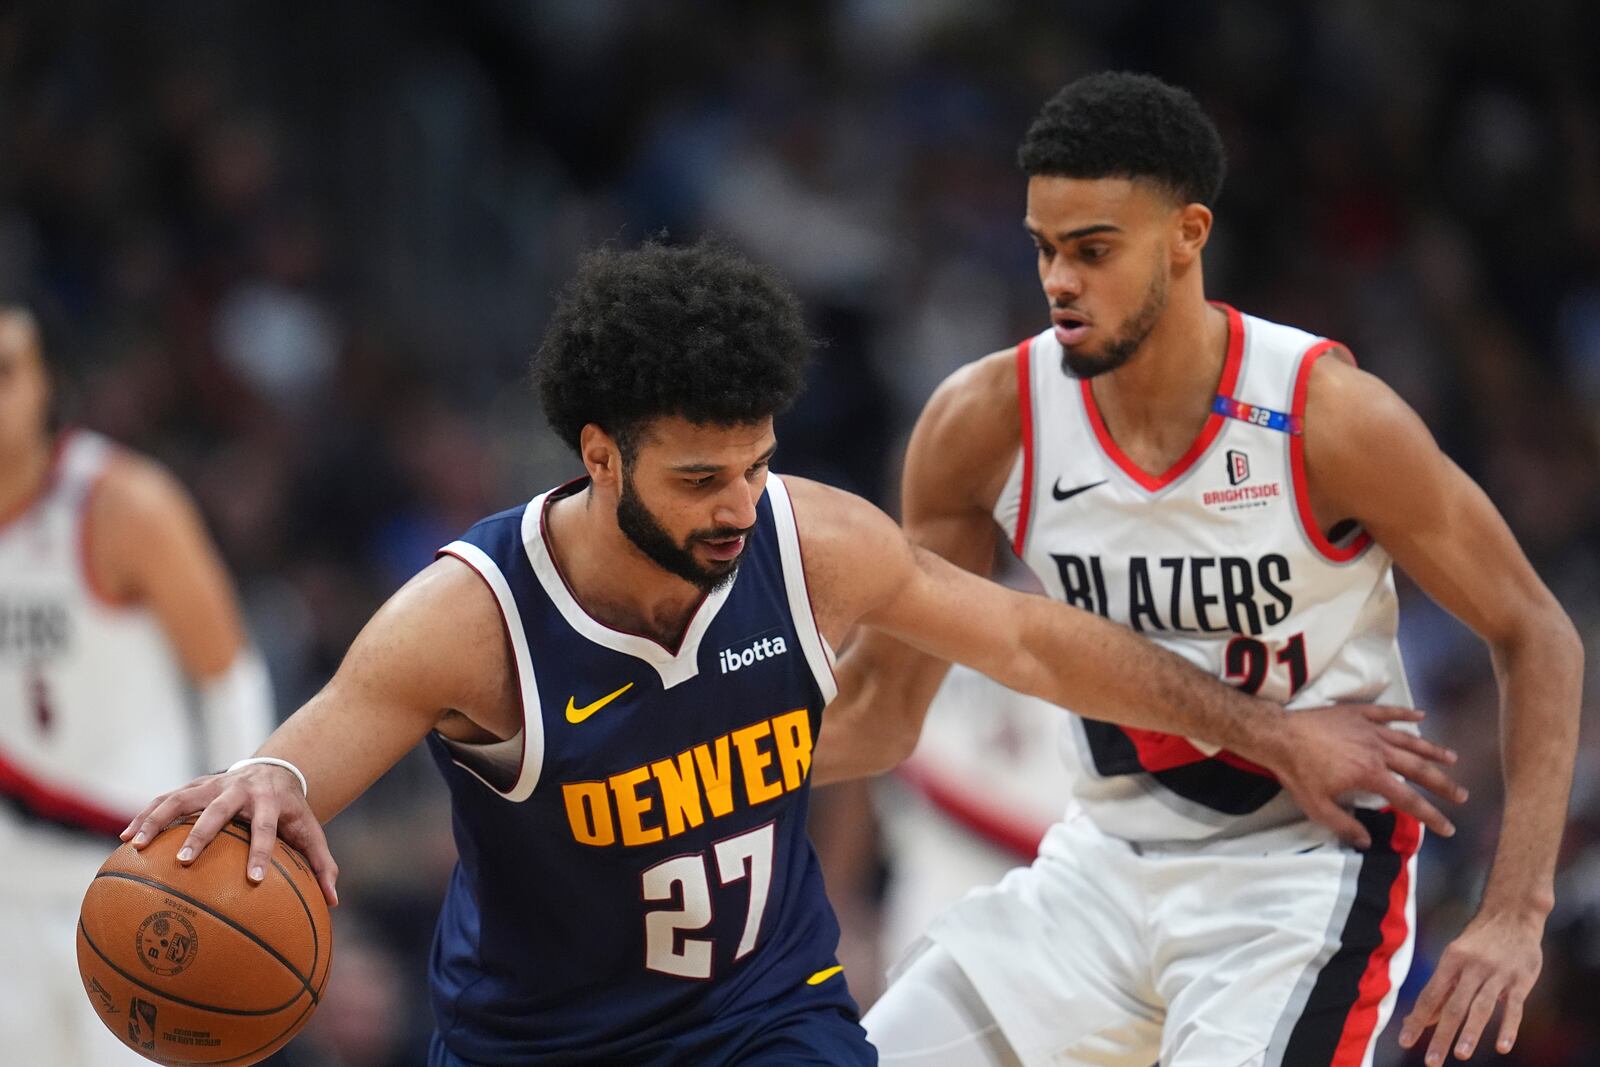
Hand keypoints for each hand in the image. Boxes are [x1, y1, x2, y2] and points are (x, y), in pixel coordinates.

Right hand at [119, 764, 338, 906]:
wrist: (276, 771)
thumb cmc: (292, 812)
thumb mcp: (311, 832)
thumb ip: (321, 864)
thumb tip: (333, 901)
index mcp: (270, 802)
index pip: (265, 829)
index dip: (260, 853)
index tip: (253, 881)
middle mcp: (240, 790)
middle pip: (218, 809)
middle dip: (201, 833)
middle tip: (184, 862)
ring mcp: (214, 784)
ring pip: (182, 797)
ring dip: (157, 819)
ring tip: (134, 846)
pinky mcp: (196, 785)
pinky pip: (166, 798)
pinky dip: (145, 815)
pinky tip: (125, 839)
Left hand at [1271, 705, 1465, 847]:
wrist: (1279, 736)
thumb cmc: (1297, 772)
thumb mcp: (1317, 807)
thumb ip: (1344, 826)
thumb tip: (1366, 842)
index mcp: (1370, 775)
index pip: (1408, 800)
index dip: (1431, 816)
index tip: (1448, 828)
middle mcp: (1377, 751)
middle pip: (1418, 769)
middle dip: (1442, 784)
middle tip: (1461, 795)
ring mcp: (1369, 730)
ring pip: (1408, 740)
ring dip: (1431, 750)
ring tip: (1452, 758)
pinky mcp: (1358, 713)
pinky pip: (1387, 713)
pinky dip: (1405, 714)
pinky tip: (1421, 715)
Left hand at [1398, 909, 1544, 1062]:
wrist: (1513, 915)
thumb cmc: (1480, 941)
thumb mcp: (1456, 958)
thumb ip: (1442, 989)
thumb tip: (1420, 1018)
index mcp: (1451, 960)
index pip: (1430, 995)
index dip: (1417, 1020)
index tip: (1406, 1042)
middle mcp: (1472, 967)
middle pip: (1454, 1005)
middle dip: (1441, 1035)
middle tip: (1431, 1061)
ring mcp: (1497, 974)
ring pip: (1481, 1007)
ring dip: (1471, 1032)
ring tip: (1460, 1054)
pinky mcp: (1521, 980)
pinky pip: (1514, 1007)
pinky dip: (1508, 1027)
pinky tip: (1502, 1046)